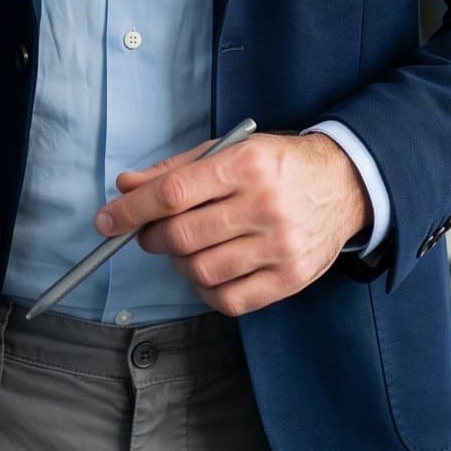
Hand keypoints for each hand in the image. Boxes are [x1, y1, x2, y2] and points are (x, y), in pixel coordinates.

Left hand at [93, 128, 367, 316]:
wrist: (345, 184)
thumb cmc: (278, 165)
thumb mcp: (230, 151)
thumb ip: (176, 170)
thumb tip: (126, 187)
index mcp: (246, 165)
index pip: (173, 193)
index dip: (131, 211)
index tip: (106, 221)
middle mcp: (264, 205)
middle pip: (183, 236)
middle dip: (152, 238)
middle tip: (151, 233)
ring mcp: (280, 245)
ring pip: (202, 271)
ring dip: (180, 264)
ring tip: (188, 249)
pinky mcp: (291, 278)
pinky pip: (230, 300)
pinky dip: (207, 291)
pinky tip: (210, 272)